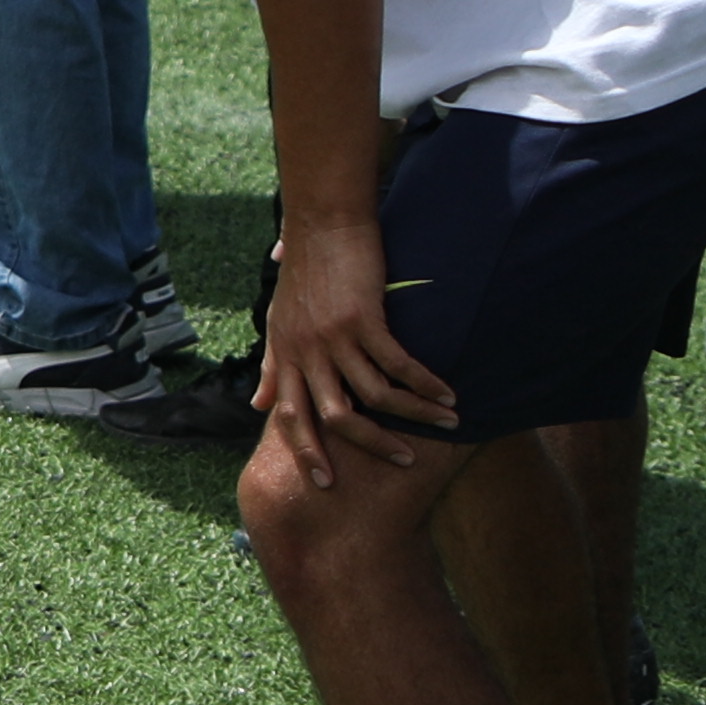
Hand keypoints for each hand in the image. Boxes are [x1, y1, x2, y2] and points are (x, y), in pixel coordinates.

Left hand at [251, 225, 459, 460]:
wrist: (321, 222)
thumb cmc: (304, 269)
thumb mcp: (277, 321)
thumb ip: (271, 365)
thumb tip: (258, 404)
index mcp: (284, 354)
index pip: (290, 416)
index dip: (306, 452)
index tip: (325, 483)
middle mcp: (304, 351)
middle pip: (335, 417)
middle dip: (370, 445)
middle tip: (402, 462)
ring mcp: (332, 337)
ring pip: (374, 396)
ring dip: (414, 415)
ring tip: (446, 424)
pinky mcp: (362, 319)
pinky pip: (398, 365)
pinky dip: (425, 384)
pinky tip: (447, 394)